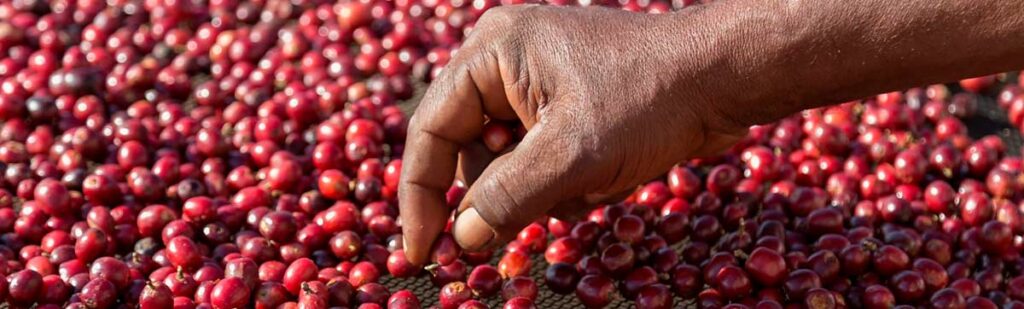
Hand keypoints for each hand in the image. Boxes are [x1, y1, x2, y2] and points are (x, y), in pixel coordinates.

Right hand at [398, 5, 749, 264]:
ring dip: (547, 188)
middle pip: (471, 150)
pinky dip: (569, 180)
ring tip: (596, 178)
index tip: (420, 252)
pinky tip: (610, 173)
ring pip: (509, 163)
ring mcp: (538, 82)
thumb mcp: (572, 155)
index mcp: (493, 53)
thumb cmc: (649, 101)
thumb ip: (507, 198)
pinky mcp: (567, 104)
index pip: (431, 130)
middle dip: (509, 190)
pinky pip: (543, 159)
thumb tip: (463, 235)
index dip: (421, 195)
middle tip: (542, 208)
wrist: (724, 78)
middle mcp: (506, 61)